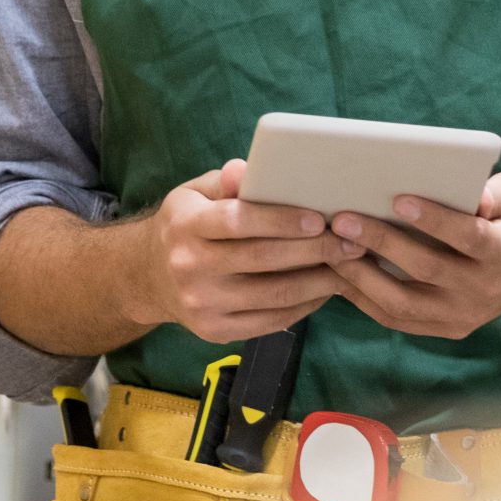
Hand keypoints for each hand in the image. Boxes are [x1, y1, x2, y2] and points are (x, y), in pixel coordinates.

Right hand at [131, 159, 352, 343]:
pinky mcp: (215, 331)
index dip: (281, 220)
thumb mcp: (193, 194)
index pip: (238, 221)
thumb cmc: (185, 226)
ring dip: (319, 281)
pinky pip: (271, 320)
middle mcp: (190, 266)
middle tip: (351, 241)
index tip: (319, 217)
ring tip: (347, 265)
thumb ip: (224, 182)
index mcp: (186, 225)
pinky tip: (324, 289)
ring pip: (275, 294)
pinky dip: (305, 305)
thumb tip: (246, 169)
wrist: (149, 277)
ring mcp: (202, 304)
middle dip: (315, 250)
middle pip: (264, 259)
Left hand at [325, 171, 500, 339]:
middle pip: (426, 270)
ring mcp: (464, 316)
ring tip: (331, 247)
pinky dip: (365, 298)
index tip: (397, 198)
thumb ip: (497, 194)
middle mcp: (485, 291)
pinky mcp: (447, 327)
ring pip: (404, 303)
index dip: (434, 220)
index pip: (468, 238)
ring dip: (361, 276)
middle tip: (343, 219)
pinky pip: (398, 318)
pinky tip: (340, 273)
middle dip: (381, 243)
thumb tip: (472, 195)